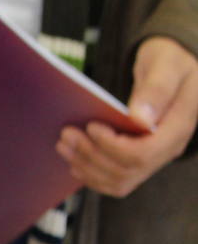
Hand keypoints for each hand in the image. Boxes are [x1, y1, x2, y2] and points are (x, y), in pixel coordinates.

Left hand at [57, 36, 197, 196]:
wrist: (171, 69)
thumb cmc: (169, 62)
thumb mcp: (166, 64)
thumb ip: (156, 89)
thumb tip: (140, 119)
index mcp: (179, 126)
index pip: (143, 153)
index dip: (112, 146)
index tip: (91, 126)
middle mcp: (168, 148)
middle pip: (126, 170)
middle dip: (91, 154)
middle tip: (66, 134)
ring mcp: (154, 158)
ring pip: (118, 180)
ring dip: (86, 167)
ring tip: (63, 146)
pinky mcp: (139, 161)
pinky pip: (115, 181)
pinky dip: (91, 175)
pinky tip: (74, 161)